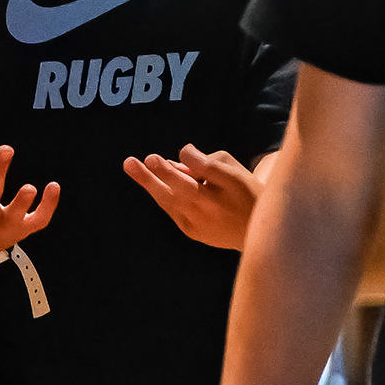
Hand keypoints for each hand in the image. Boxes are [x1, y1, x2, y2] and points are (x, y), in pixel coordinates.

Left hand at [125, 147, 261, 249]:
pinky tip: (149, 178)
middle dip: (167, 173)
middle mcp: (218, 208)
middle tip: (150, 158)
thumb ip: (206, 162)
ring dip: (150, 182)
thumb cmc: (241, 190)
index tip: (186, 151)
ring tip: (130, 164)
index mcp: (234, 187)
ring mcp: (203, 223)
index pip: (210, 170)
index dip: (194, 159)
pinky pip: (171, 208)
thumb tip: (174, 162)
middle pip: (188, 189)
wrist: (254, 233)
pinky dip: (162, 193)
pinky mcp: (192, 232)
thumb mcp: (233, 170)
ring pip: (172, 201)